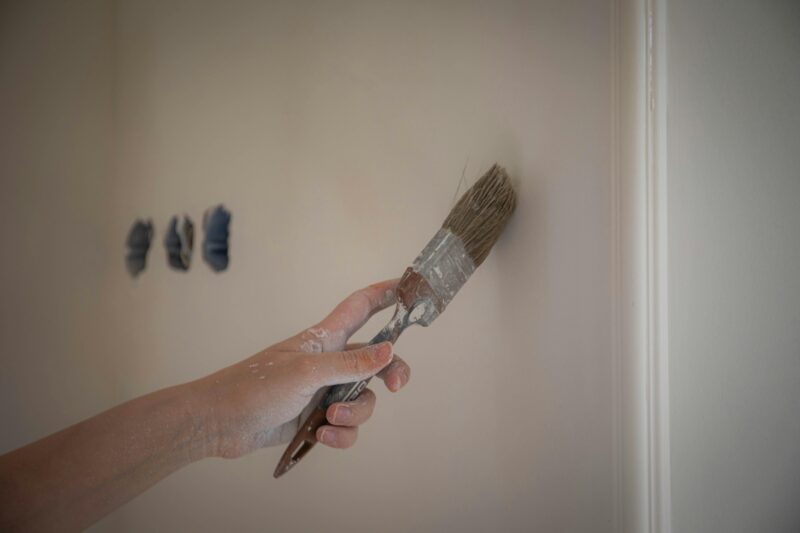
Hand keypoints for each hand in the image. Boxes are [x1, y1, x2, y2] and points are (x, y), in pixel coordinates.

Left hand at [199, 279, 410, 458]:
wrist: (220, 423)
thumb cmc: (254, 387)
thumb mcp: (307, 372)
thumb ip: (350, 365)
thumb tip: (389, 351)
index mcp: (325, 338)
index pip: (361, 306)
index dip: (386, 294)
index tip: (411, 287)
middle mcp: (329, 361)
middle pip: (376, 360)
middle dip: (390, 372)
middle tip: (396, 386)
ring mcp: (323, 390)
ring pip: (363, 399)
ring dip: (353, 413)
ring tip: (329, 418)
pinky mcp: (317, 418)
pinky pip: (346, 426)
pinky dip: (340, 434)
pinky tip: (321, 435)